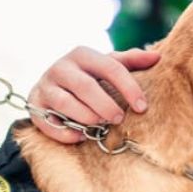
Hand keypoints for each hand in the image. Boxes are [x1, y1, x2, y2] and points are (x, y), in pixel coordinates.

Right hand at [27, 46, 161, 143]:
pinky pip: (48, 122)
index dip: (129, 87)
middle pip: (86, 86)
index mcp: (83, 54)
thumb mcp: (105, 66)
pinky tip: (79, 137)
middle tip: (118, 118)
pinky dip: (65, 133)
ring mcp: (45, 86)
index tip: (142, 107)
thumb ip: (129, 62)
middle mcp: (61, 67)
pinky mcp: (35, 105)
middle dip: (105, 105)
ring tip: (99, 126)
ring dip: (85, 117)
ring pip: (65, 103)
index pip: (111, 67)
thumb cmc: (87, 77)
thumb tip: (157, 57)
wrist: (49, 86)